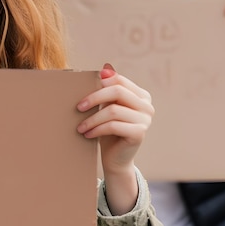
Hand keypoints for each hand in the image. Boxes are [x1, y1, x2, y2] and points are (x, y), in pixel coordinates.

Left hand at [76, 63, 153, 213]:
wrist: (115, 159)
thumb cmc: (108, 131)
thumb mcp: (106, 107)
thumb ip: (107, 88)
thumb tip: (105, 66)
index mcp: (141, 95)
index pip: (119, 81)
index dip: (100, 84)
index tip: (82, 93)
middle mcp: (147, 105)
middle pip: (117, 92)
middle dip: (93, 98)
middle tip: (78, 107)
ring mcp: (146, 120)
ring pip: (113, 111)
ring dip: (92, 119)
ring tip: (80, 127)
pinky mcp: (139, 133)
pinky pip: (114, 126)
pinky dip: (97, 129)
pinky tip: (87, 134)